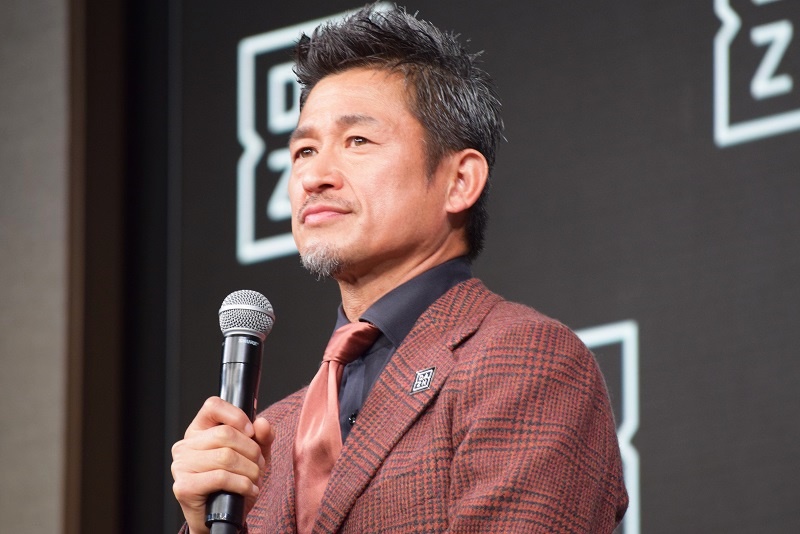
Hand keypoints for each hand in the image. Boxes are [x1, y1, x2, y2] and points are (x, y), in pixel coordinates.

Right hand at [171, 396, 274, 533]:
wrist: (223, 518)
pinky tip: (248, 490)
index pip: (213, 405)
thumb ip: (261, 437)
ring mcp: (181, 466)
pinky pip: (221, 477)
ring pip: (226, 456)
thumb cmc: (235, 483)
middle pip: (226, 434)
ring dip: (249, 470)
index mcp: (199, 431)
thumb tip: (262, 423)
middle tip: (258, 465)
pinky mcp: (184, 486)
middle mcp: (185, 445)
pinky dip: (242, 484)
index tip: (251, 432)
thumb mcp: (254, 455)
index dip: (236, 416)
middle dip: (251, 451)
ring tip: (253, 479)